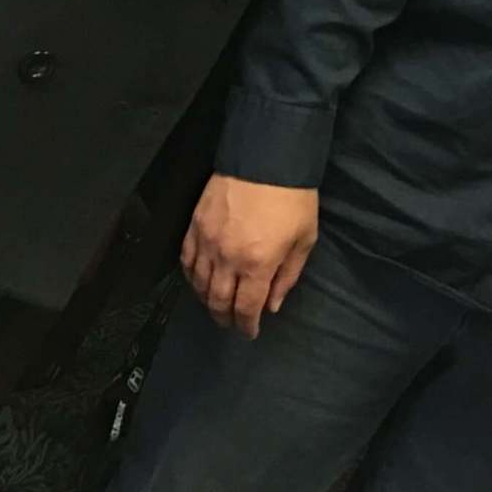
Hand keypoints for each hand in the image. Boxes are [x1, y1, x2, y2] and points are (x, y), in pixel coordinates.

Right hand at [181, 173, 319, 337]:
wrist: (267, 158)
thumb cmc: (294, 198)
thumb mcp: (304, 238)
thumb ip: (288, 276)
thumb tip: (271, 305)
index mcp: (258, 264)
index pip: (246, 308)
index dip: (247, 325)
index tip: (250, 332)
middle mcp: (227, 259)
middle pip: (218, 301)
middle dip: (225, 318)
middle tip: (232, 324)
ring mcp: (206, 243)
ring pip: (199, 285)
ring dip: (207, 301)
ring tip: (217, 307)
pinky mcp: (194, 227)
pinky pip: (186, 262)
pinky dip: (191, 278)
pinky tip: (199, 282)